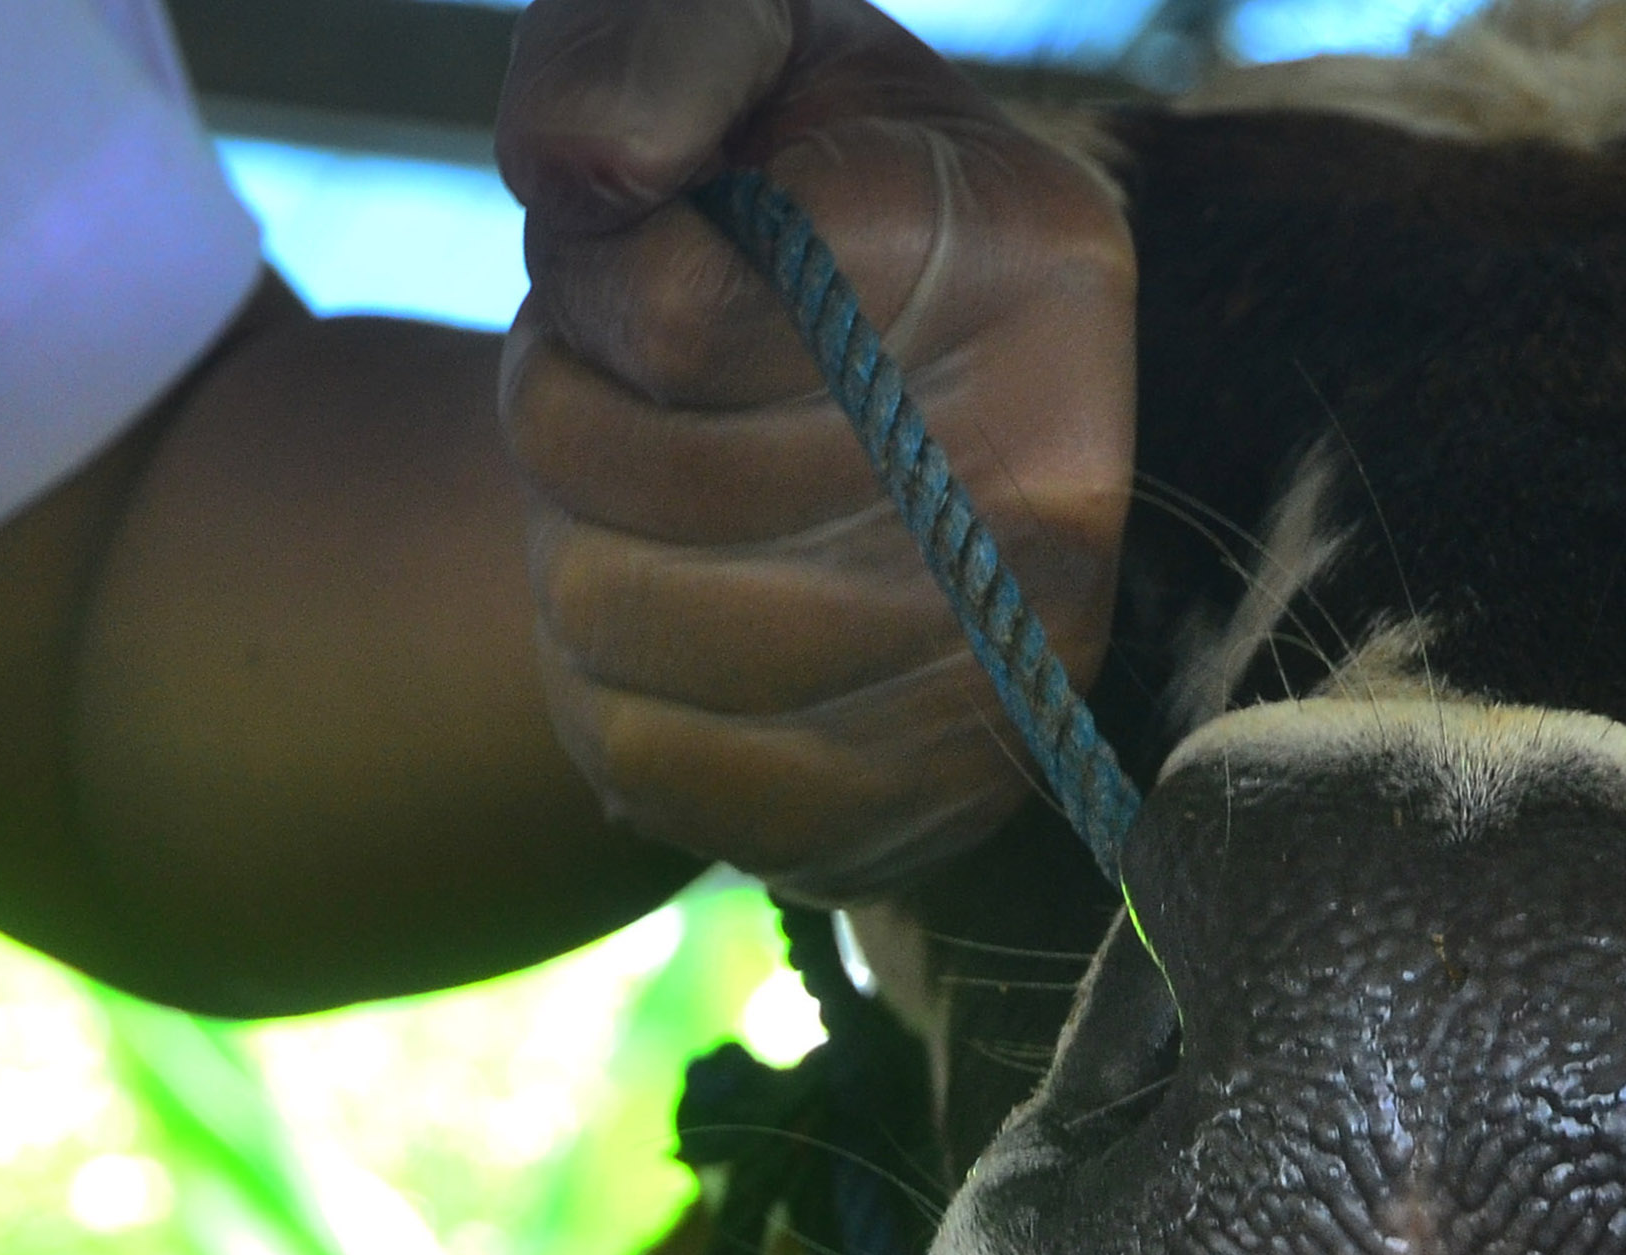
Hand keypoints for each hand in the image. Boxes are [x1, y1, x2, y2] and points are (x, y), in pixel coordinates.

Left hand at [499, 0, 1135, 898]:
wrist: (871, 398)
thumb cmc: (784, 194)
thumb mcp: (735, 40)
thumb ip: (655, 43)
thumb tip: (595, 169)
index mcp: (1030, 259)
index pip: (682, 323)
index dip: (594, 289)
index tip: (635, 257)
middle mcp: (1055, 485)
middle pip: (645, 490)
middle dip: (570, 419)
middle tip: (621, 387)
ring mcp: (1002, 672)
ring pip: (628, 629)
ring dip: (575, 551)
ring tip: (641, 496)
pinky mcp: (925, 806)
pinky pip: (656, 773)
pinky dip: (608, 694)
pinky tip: (672, 620)